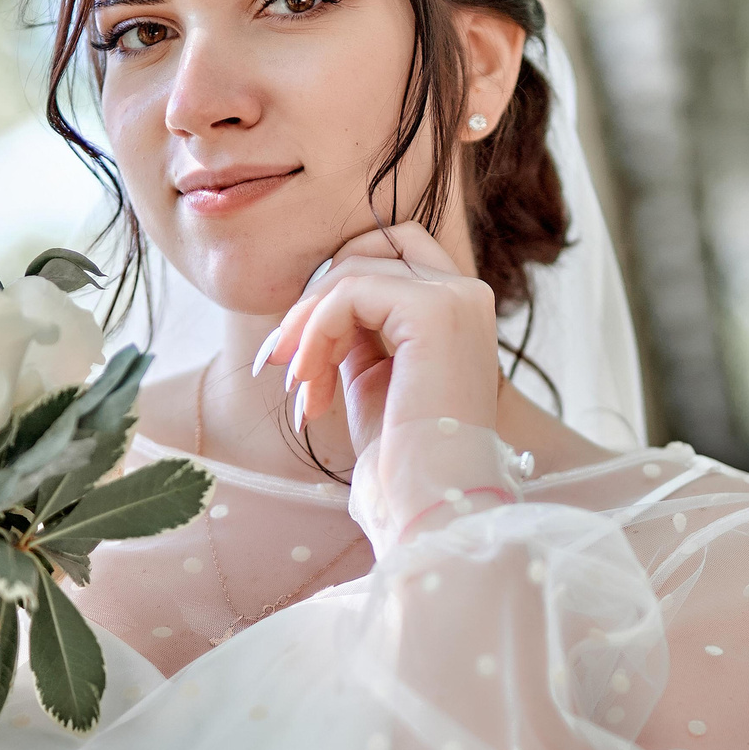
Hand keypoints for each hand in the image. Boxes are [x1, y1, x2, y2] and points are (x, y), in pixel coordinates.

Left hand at [258, 222, 499, 456]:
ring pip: (353, 270)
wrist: (430, 500)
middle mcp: (466, 296)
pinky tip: (309, 383)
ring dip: (308, 327)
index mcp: (459, 312)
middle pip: (370, 248)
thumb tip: (315, 304)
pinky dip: (316, 334)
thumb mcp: (374, 377)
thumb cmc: (401, 456)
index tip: (299, 350)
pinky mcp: (434, 311)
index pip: (390, 256)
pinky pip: (350, 293)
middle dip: (317, 297)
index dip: (336, 289)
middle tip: (282, 356)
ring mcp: (456, 299)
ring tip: (300, 384)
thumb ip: (356, 331)